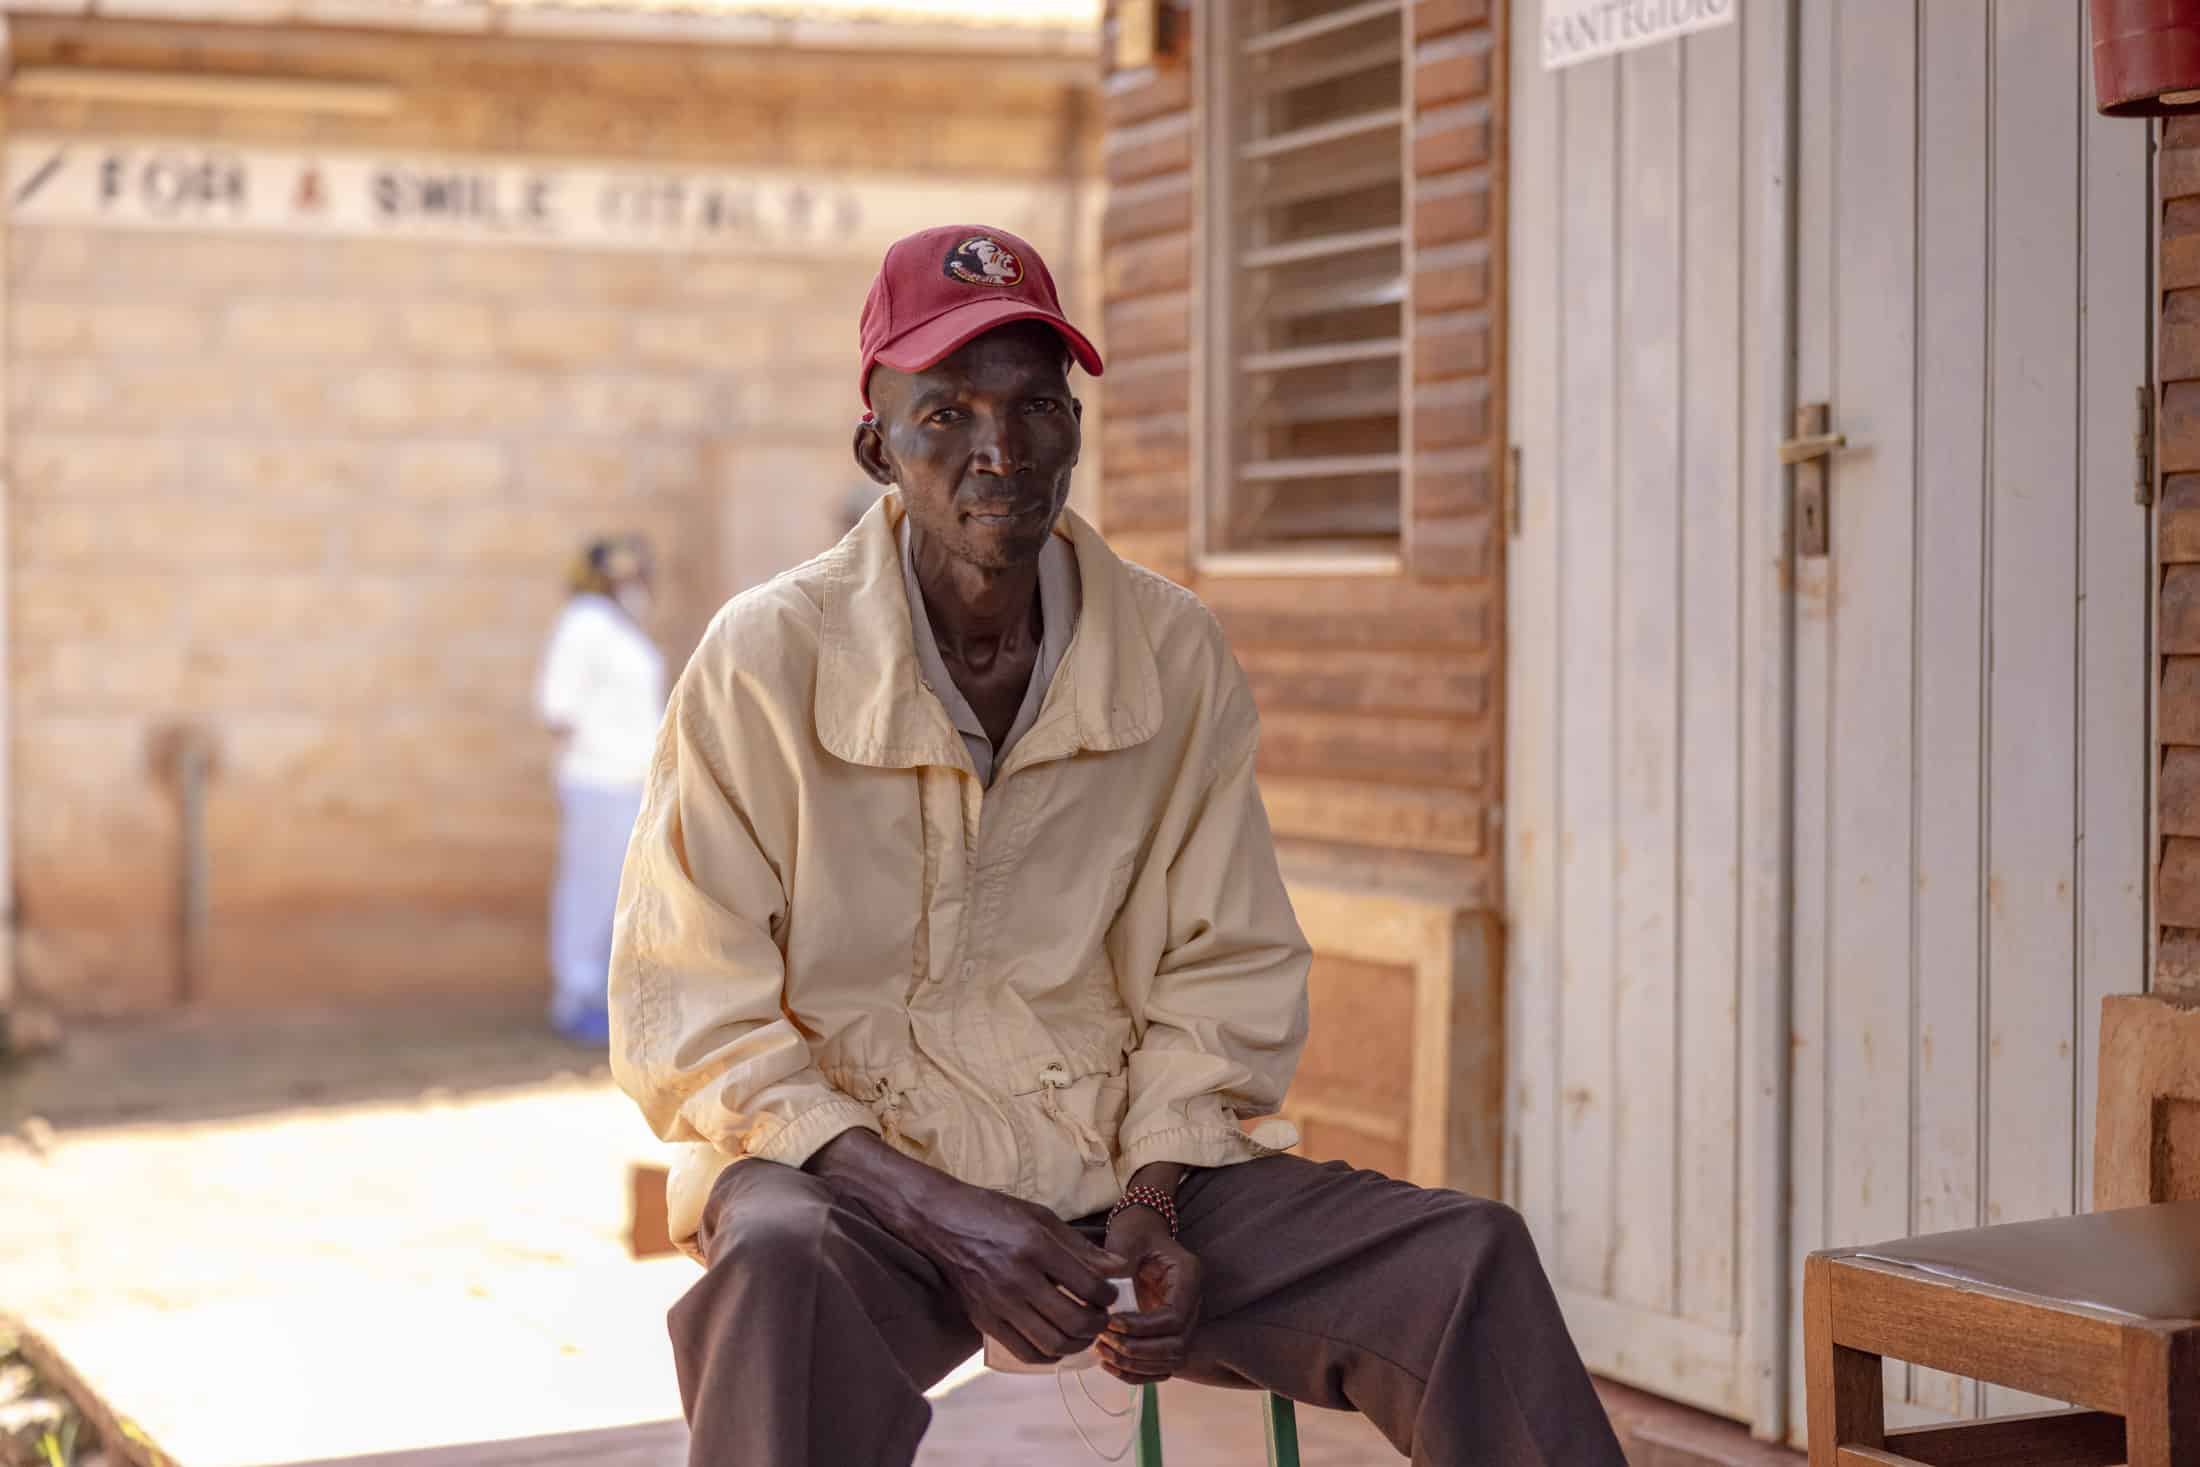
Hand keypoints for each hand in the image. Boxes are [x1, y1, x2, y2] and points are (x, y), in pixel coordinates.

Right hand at [806, 1130, 1126, 1365]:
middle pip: (1075, 1320)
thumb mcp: (1042, 1217)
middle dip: (1099, 1323)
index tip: (1109, 1293)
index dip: (1109, 1295)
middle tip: (1103, 1316)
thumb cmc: (994, 1213)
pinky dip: (1049, 1355)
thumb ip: (1081, 1247)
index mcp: (1035, 1246)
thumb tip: (1119, 1268)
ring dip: (1078, 1343)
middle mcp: (1017, 1278)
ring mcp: (998, 1303)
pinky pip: (1024, 1352)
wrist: (941, 1221)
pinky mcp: (984, 1320)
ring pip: (1052, 1343)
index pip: (1089, 1286)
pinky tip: (1058, 1342)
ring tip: (1084, 1331)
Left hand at [1097, 1203, 1201, 1384]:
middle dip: (1139, 1350)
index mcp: (1188, 1276)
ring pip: (1171, 1360)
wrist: (1141, 1235)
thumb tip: (1106, 1295)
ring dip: (1136, 1363)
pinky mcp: (1168, 1334)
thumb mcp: (1127, 1238)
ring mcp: (1183, 1321)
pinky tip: (1110, 1364)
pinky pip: (1160, 1366)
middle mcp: (1191, 1302)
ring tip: (1102, 1350)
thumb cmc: (1135, 1233)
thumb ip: (1120, 1263)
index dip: (1144, 1327)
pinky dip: (1136, 1372)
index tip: (1112, 1322)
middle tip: (1105, 1340)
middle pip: (1178, 1345)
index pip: (1176, 1317)